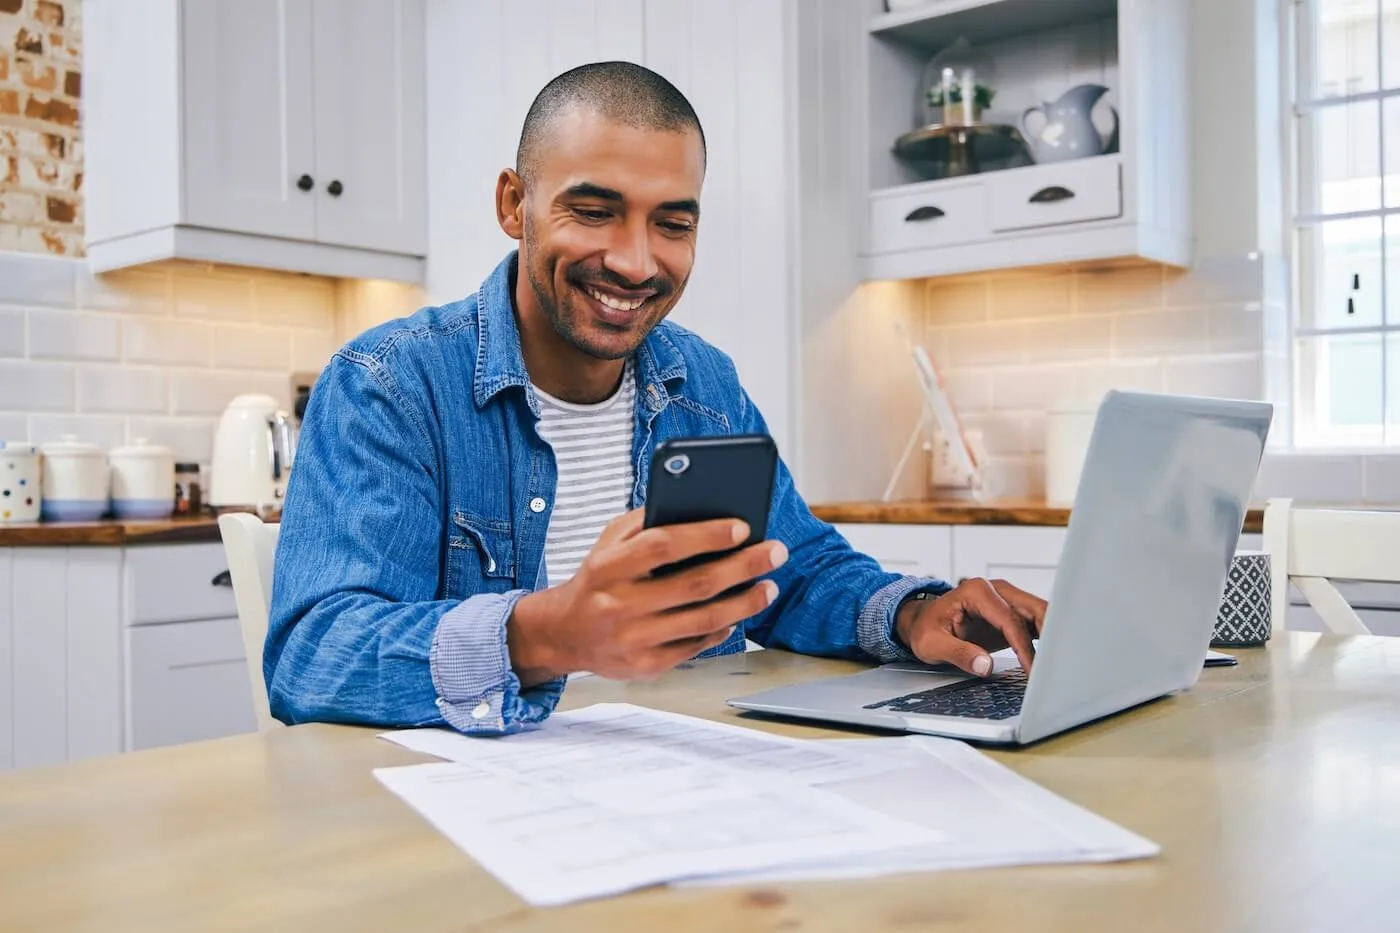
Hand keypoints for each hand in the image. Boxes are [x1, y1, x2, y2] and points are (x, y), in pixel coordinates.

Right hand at [507, 508, 786, 683]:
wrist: (563, 633)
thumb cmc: (597, 579)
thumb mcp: (608, 542)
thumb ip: (645, 522)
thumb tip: (699, 507)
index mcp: (608, 566)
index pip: (663, 546)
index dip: (706, 535)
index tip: (742, 526)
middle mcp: (619, 604)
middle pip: (694, 584)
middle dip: (743, 566)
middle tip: (774, 552)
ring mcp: (633, 639)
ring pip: (703, 619)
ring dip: (745, 602)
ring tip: (769, 586)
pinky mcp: (646, 666)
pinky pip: (696, 646)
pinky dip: (723, 628)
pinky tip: (740, 612)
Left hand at [894, 578, 1046, 677]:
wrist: (923, 622)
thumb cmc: (926, 629)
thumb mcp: (932, 644)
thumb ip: (958, 653)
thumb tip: (985, 666)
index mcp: (976, 591)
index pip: (1010, 619)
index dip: (1023, 646)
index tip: (1032, 669)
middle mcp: (996, 590)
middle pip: (1034, 610)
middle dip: (1050, 635)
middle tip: (1059, 663)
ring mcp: (1006, 599)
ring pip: (1040, 615)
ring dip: (1053, 636)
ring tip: (1060, 662)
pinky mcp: (1011, 612)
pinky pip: (1035, 623)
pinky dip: (1046, 638)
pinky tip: (1053, 657)